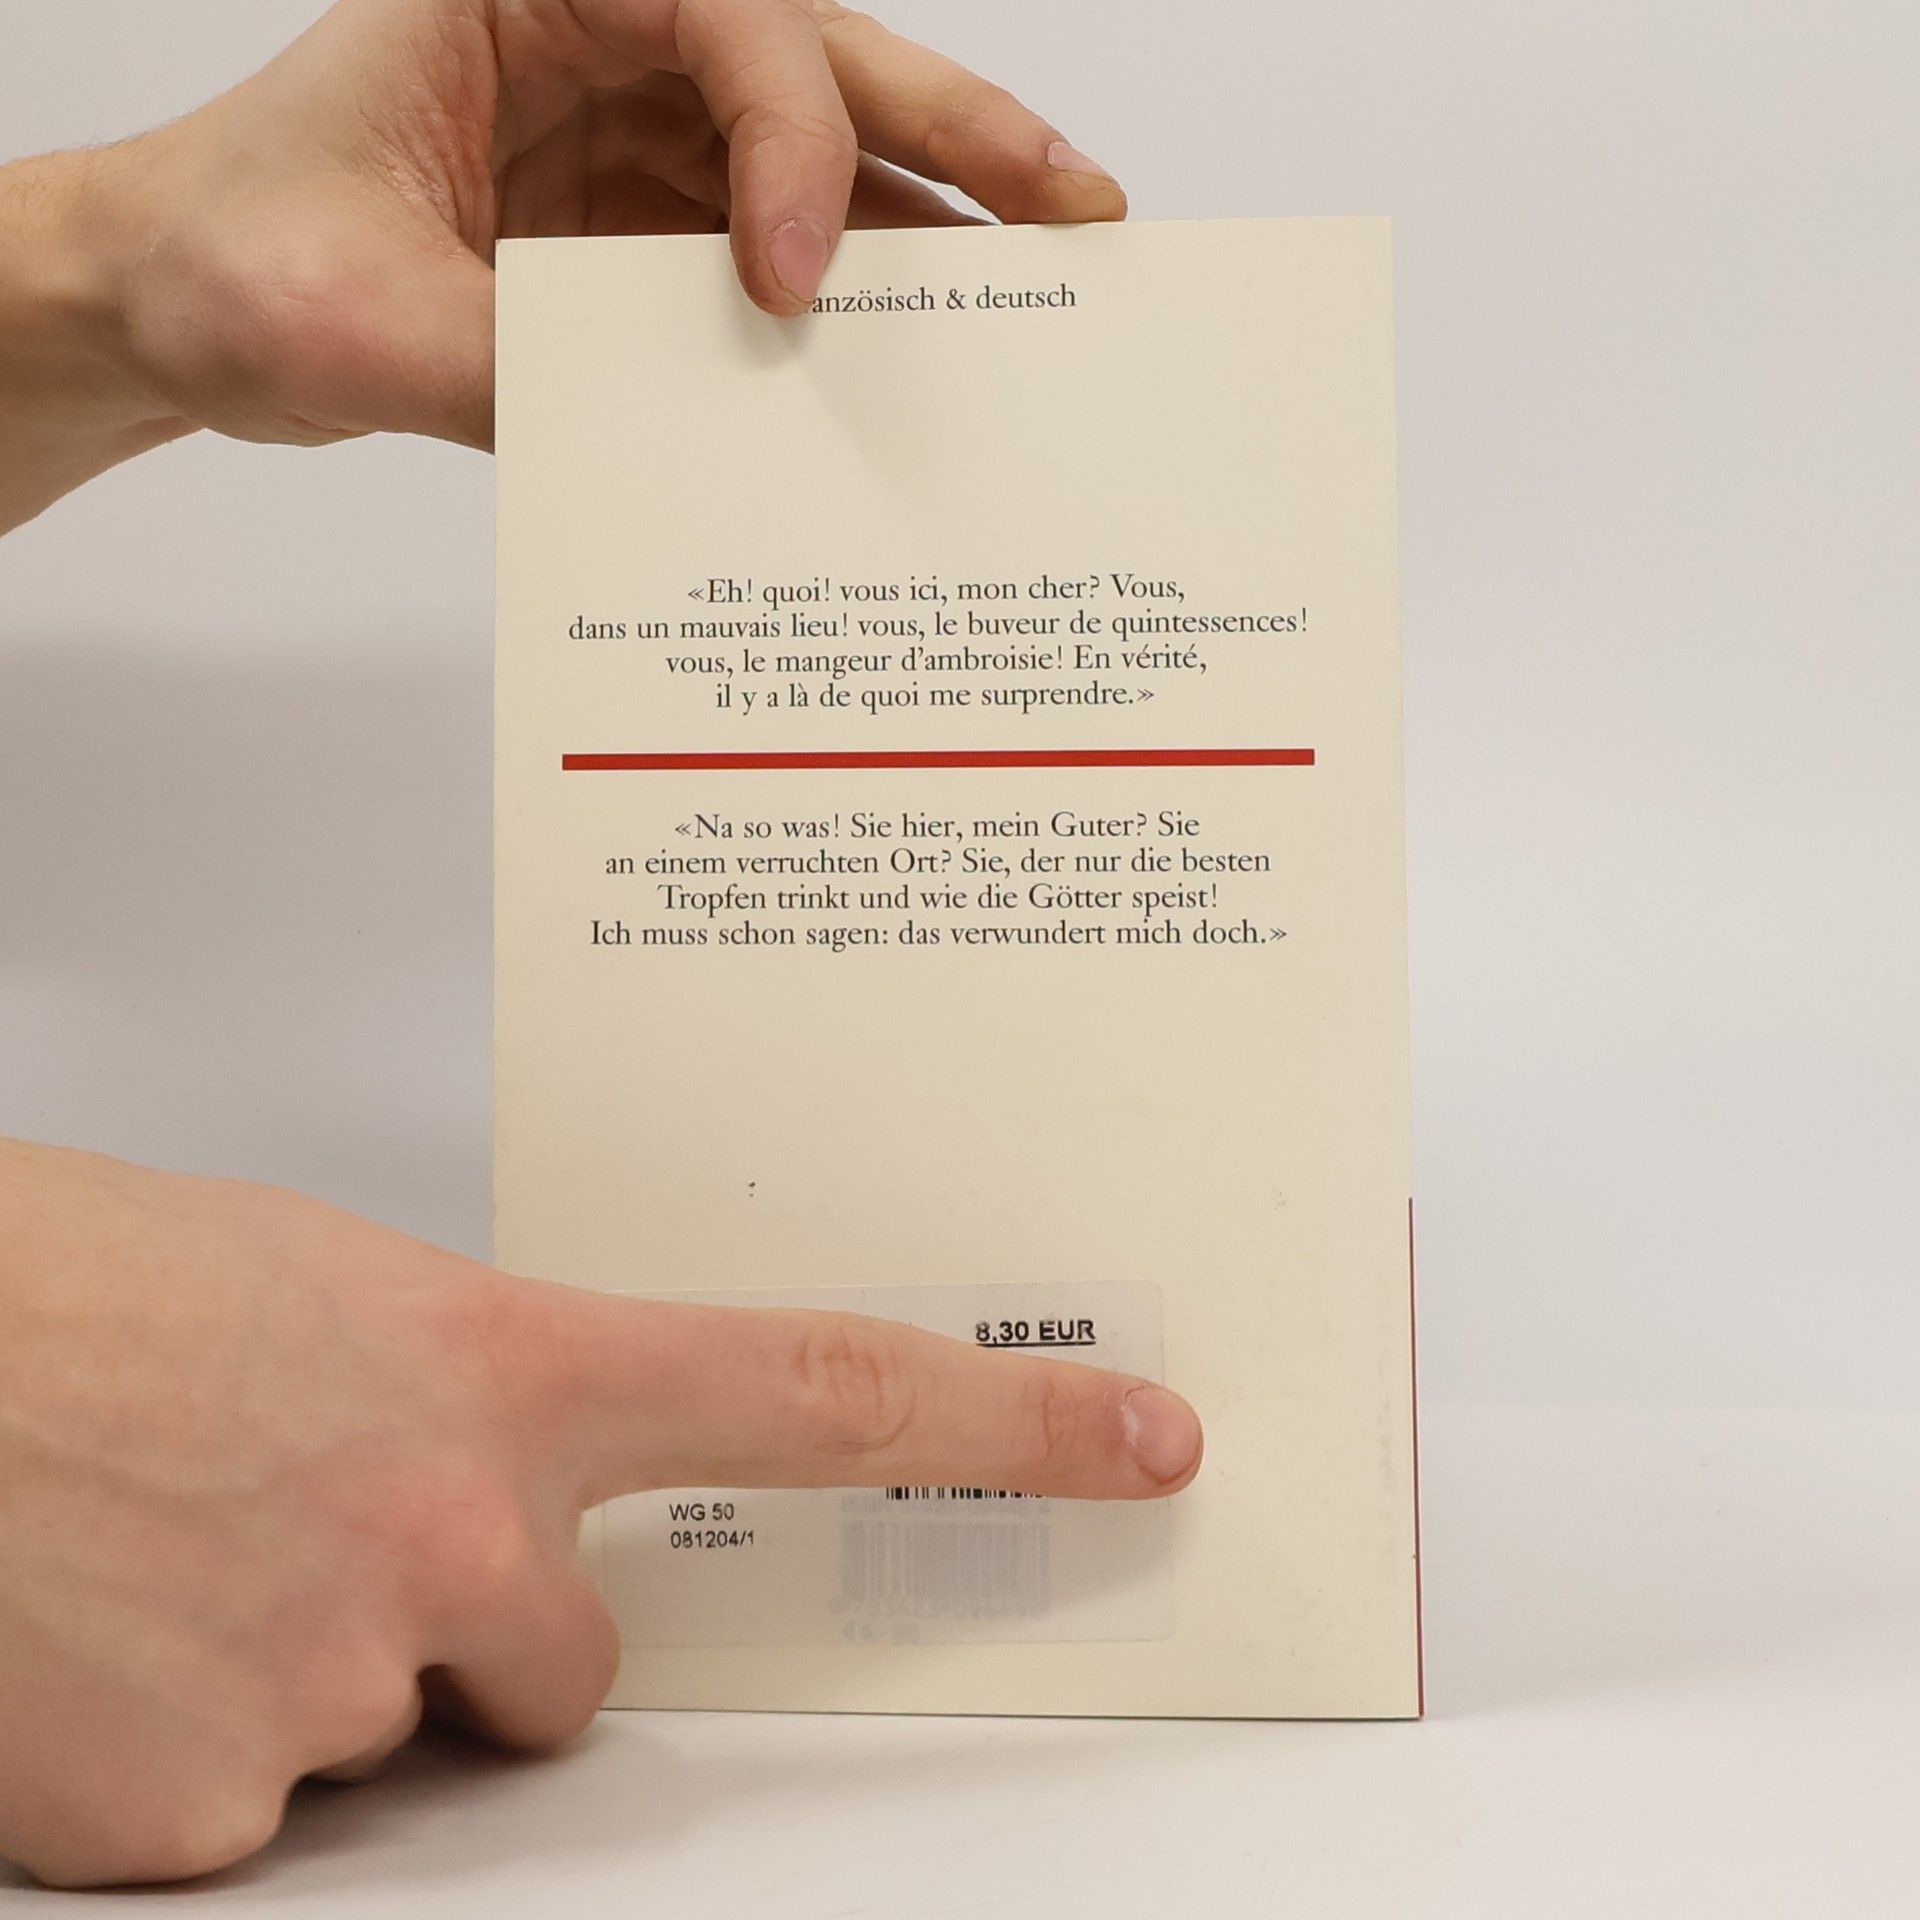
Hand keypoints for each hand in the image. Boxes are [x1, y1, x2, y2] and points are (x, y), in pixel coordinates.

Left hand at [0, 0, 1123, 527]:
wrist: (181, 310)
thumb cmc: (232, 256)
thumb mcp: (349, 316)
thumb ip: (515, 368)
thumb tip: (678, 441)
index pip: (716, 19)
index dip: (785, 141)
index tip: (787, 283)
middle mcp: (602, 46)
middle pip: (816, 63)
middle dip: (958, 130)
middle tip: (1079, 201)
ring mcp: (632, 143)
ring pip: (819, 156)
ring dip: (940, 216)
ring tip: (1057, 272)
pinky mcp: (639, 238)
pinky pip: (772, 256)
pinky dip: (855, 300)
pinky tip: (933, 345)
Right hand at [0, 1139, 1199, 1886]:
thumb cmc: (85, 1289)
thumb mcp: (328, 1297)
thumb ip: (463, 1397)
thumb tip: (513, 1490)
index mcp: (503, 1372)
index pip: (823, 1393)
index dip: (1005, 1424)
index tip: (1138, 1437)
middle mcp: (456, 1533)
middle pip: (568, 1663)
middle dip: (483, 1631)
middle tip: (311, 1529)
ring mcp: (338, 1680)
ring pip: (397, 1734)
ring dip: (313, 1673)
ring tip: (171, 1551)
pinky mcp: (206, 1812)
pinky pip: (256, 1813)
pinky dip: (192, 1749)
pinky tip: (101, 1638)